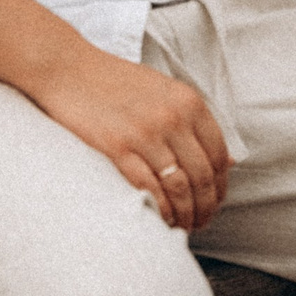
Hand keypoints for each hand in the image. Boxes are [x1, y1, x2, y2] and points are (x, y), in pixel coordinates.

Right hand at [23, 43, 232, 229]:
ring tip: (183, 226)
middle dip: (206, 206)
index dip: (221, 185)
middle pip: (203, 176)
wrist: (67, 69)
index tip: (215, 201)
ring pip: (179, 187)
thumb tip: (227, 161)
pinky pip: (148, 188)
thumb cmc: (116, 82)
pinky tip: (159, 219)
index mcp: (189, 102)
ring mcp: (145, 132)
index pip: (219, 155)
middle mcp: (173, 117)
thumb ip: (194, 123)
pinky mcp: (117, 147)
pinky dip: (159, 209)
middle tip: (201, 222)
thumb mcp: (165, 92)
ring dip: (185, 214)